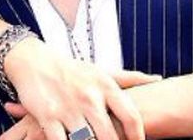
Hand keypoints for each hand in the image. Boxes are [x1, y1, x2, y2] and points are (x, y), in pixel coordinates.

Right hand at [3, 37, 159, 139]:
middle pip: (110, 135)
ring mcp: (69, 108)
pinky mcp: (48, 116)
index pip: (131, 116)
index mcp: (106, 87)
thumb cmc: (73, 69)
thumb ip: (130, 78)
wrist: (35, 61)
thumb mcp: (103, 71)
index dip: (139, 136)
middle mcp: (90, 97)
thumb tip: (157, 78)